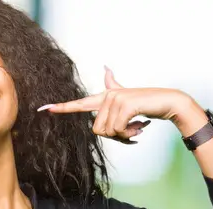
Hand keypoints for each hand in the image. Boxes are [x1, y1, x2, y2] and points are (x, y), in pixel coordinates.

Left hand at [37, 67, 198, 141]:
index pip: (79, 104)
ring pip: (108, 132)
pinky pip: (119, 130)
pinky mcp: (125, 104)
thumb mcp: (128, 97)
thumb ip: (114, 85)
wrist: (168, 102)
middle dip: (115, 137)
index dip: (62, 108)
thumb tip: (106, 67)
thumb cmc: (147, 104)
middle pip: (97, 130)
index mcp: (105, 97)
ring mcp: (115, 99)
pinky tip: (141, 125)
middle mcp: (107, 96)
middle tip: (131, 130)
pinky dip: (130, 134)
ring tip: (137, 126)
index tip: (43, 109)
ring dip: (125, 136)